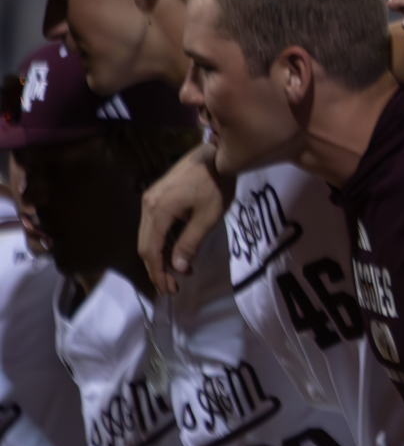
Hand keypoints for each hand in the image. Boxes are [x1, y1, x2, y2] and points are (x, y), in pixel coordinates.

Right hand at [138, 144, 233, 293]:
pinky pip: (154, 226)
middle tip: (172, 288)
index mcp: (157, 211)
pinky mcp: (157, 198)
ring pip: (148, 237)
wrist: (214, 155)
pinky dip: (162, 243)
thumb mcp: (207, 218)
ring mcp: (150, 200)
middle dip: (157, 269)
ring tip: (175, 275)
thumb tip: (178, 268)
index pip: (151, 250)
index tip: (168, 290)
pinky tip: (174, 254)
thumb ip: (190, 244)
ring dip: (159, 257)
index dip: (158, 273)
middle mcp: (147, 206)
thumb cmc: (215, 185)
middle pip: (145, 245)